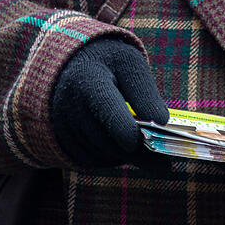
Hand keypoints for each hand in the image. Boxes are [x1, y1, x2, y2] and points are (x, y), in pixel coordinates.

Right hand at [50, 37, 167, 167]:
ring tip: (144, 147)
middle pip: (108, 142)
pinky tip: (122, 145)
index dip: (133, 135)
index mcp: (89, 81)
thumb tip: (162, 123)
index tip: (152, 139)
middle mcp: (70, 106)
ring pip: (101, 155)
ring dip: (124, 156)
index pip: (112, 117)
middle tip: (163, 162)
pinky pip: (90, 160)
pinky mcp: (61, 140)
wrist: (71, 63)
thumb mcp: (131, 65)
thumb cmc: (108, 62)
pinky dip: (109, 158)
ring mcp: (62, 126)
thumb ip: (146, 93)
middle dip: (137, 152)